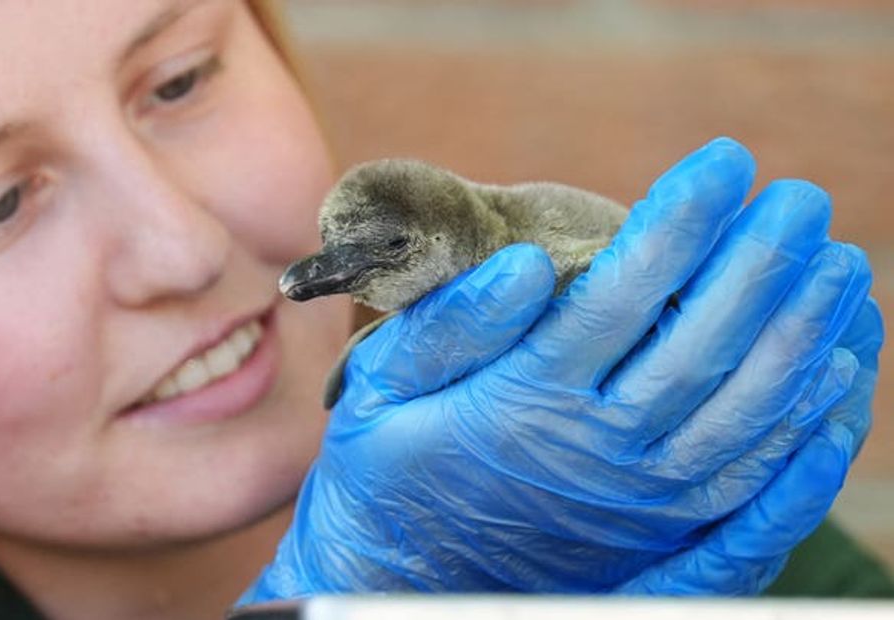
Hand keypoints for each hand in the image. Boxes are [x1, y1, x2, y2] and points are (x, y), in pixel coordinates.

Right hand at [236, 138, 874, 602]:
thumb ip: (449, 327)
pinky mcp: (661, 534)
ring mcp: (636, 498)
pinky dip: (805, 429)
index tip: (724, 161)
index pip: (618, 295)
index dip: (678, 223)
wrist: (403, 578)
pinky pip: (752, 486)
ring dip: (801, 334)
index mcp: (523, 398)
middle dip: (760, 264)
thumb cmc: (390, 465)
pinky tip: (839, 373)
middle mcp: (592, 448)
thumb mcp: (383, 387)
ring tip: (838, 266)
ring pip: (743, 413)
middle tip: (801, 199)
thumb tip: (528, 266)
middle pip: (699, 346)